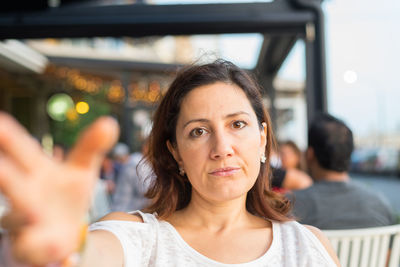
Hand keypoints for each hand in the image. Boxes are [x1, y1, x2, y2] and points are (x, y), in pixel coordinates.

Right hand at [0, 112, 118, 265]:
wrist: (68, 229)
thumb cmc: (68, 193)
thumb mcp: (83, 169)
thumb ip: (92, 146)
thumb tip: (110, 123)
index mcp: (37, 171)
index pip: (22, 151)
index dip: (10, 138)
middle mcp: (26, 194)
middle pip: (12, 183)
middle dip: (4, 175)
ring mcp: (25, 221)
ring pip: (17, 221)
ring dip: (24, 218)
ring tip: (37, 214)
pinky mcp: (32, 247)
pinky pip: (32, 249)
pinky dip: (43, 249)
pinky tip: (61, 252)